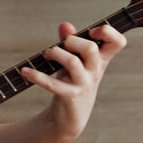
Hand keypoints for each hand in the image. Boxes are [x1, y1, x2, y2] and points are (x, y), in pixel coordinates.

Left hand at [18, 22, 123, 142]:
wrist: (71, 117)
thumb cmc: (73, 83)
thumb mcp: (75, 62)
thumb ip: (71, 41)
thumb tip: (65, 25)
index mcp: (101, 61)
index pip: (117, 43)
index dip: (108, 32)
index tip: (92, 31)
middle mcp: (95, 71)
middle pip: (90, 48)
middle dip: (71, 41)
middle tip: (62, 46)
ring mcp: (83, 84)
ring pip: (72, 62)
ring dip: (55, 53)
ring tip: (46, 55)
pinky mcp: (70, 96)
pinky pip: (53, 84)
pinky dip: (36, 75)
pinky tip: (25, 72)